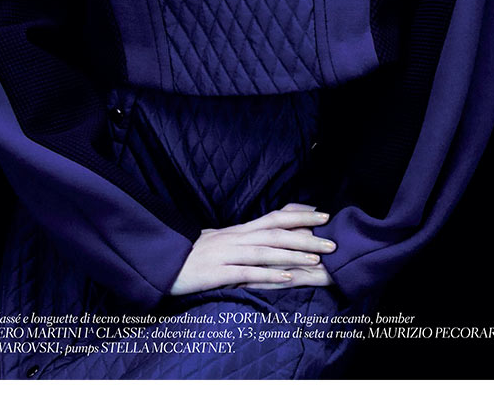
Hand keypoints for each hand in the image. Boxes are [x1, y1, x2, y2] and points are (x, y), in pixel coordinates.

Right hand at [169, 203, 336, 295]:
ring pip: (265, 252)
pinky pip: (245, 273)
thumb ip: (244, 239)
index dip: (299, 215)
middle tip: (332, 241)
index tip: (323, 215)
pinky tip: (286, 277)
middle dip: (306, 236)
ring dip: (293, 255)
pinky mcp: (216, 273)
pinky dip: (268, 274)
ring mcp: (226, 255)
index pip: (274, 217)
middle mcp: (235, 238)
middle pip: (275, 233)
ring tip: (316, 259)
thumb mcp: (221, 242)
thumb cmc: (193, 256)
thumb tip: (267, 236)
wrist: (161, 263)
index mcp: (238, 231)